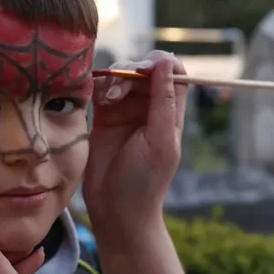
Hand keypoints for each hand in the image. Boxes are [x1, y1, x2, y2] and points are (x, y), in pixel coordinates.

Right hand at [84, 51, 187, 240]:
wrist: (116, 210)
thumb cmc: (144, 181)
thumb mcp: (160, 140)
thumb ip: (163, 101)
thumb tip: (167, 64)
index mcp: (169, 114)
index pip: (174, 74)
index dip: (162, 63)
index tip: (147, 66)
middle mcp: (148, 109)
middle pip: (144, 71)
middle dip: (133, 70)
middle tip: (121, 85)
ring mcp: (125, 111)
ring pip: (121, 76)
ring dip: (115, 78)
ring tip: (108, 98)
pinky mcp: (102, 117)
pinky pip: (101, 89)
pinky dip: (99, 85)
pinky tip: (99, 97)